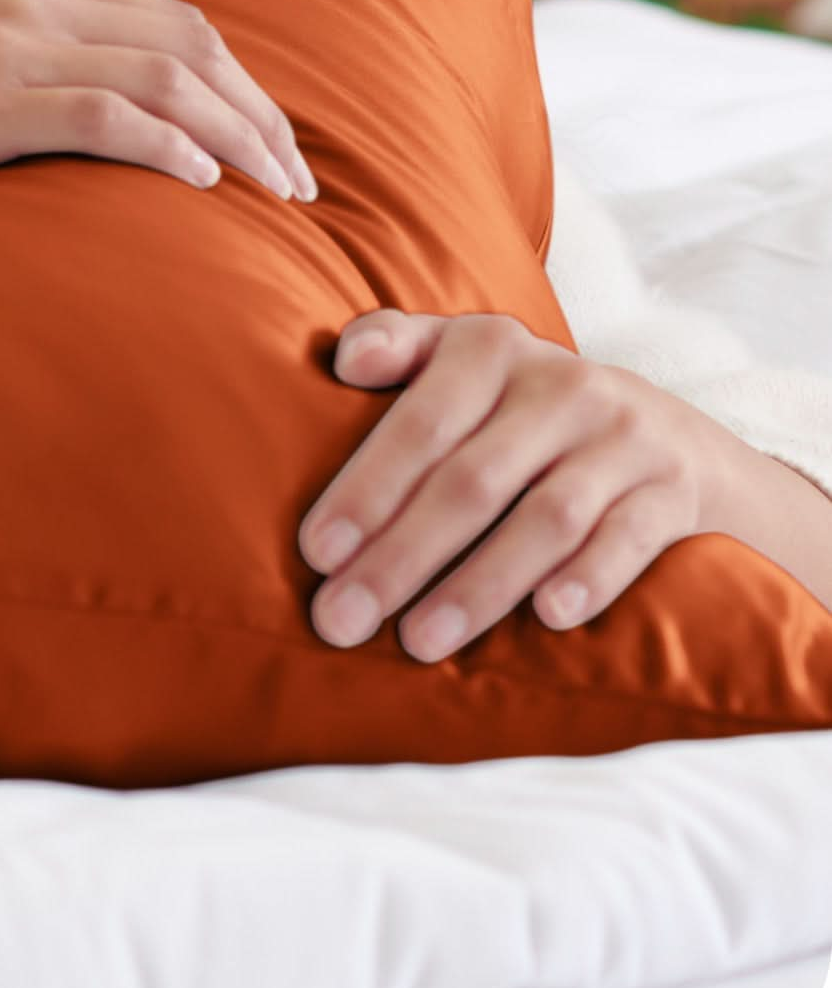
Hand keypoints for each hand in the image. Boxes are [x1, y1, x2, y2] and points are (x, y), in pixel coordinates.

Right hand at [0, 0, 313, 199]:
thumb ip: (61, 40)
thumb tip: (156, 91)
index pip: (177, 18)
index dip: (242, 81)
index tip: (276, 137)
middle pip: (187, 46)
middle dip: (256, 114)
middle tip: (296, 179)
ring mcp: (10, 44)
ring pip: (162, 79)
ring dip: (234, 137)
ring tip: (271, 189)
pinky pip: (105, 116)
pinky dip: (167, 147)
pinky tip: (202, 182)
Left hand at [298, 308, 734, 661]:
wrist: (666, 430)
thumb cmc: (521, 403)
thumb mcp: (462, 356)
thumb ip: (398, 345)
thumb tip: (346, 359)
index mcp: (490, 347)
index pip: (420, 424)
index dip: (366, 489)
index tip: (316, 554)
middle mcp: (560, 386)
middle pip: (471, 482)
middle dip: (400, 557)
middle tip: (342, 620)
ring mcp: (623, 439)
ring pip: (545, 520)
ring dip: (478, 586)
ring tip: (418, 641)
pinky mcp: (672, 491)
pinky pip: (628, 538)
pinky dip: (588, 577)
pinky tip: (547, 618)